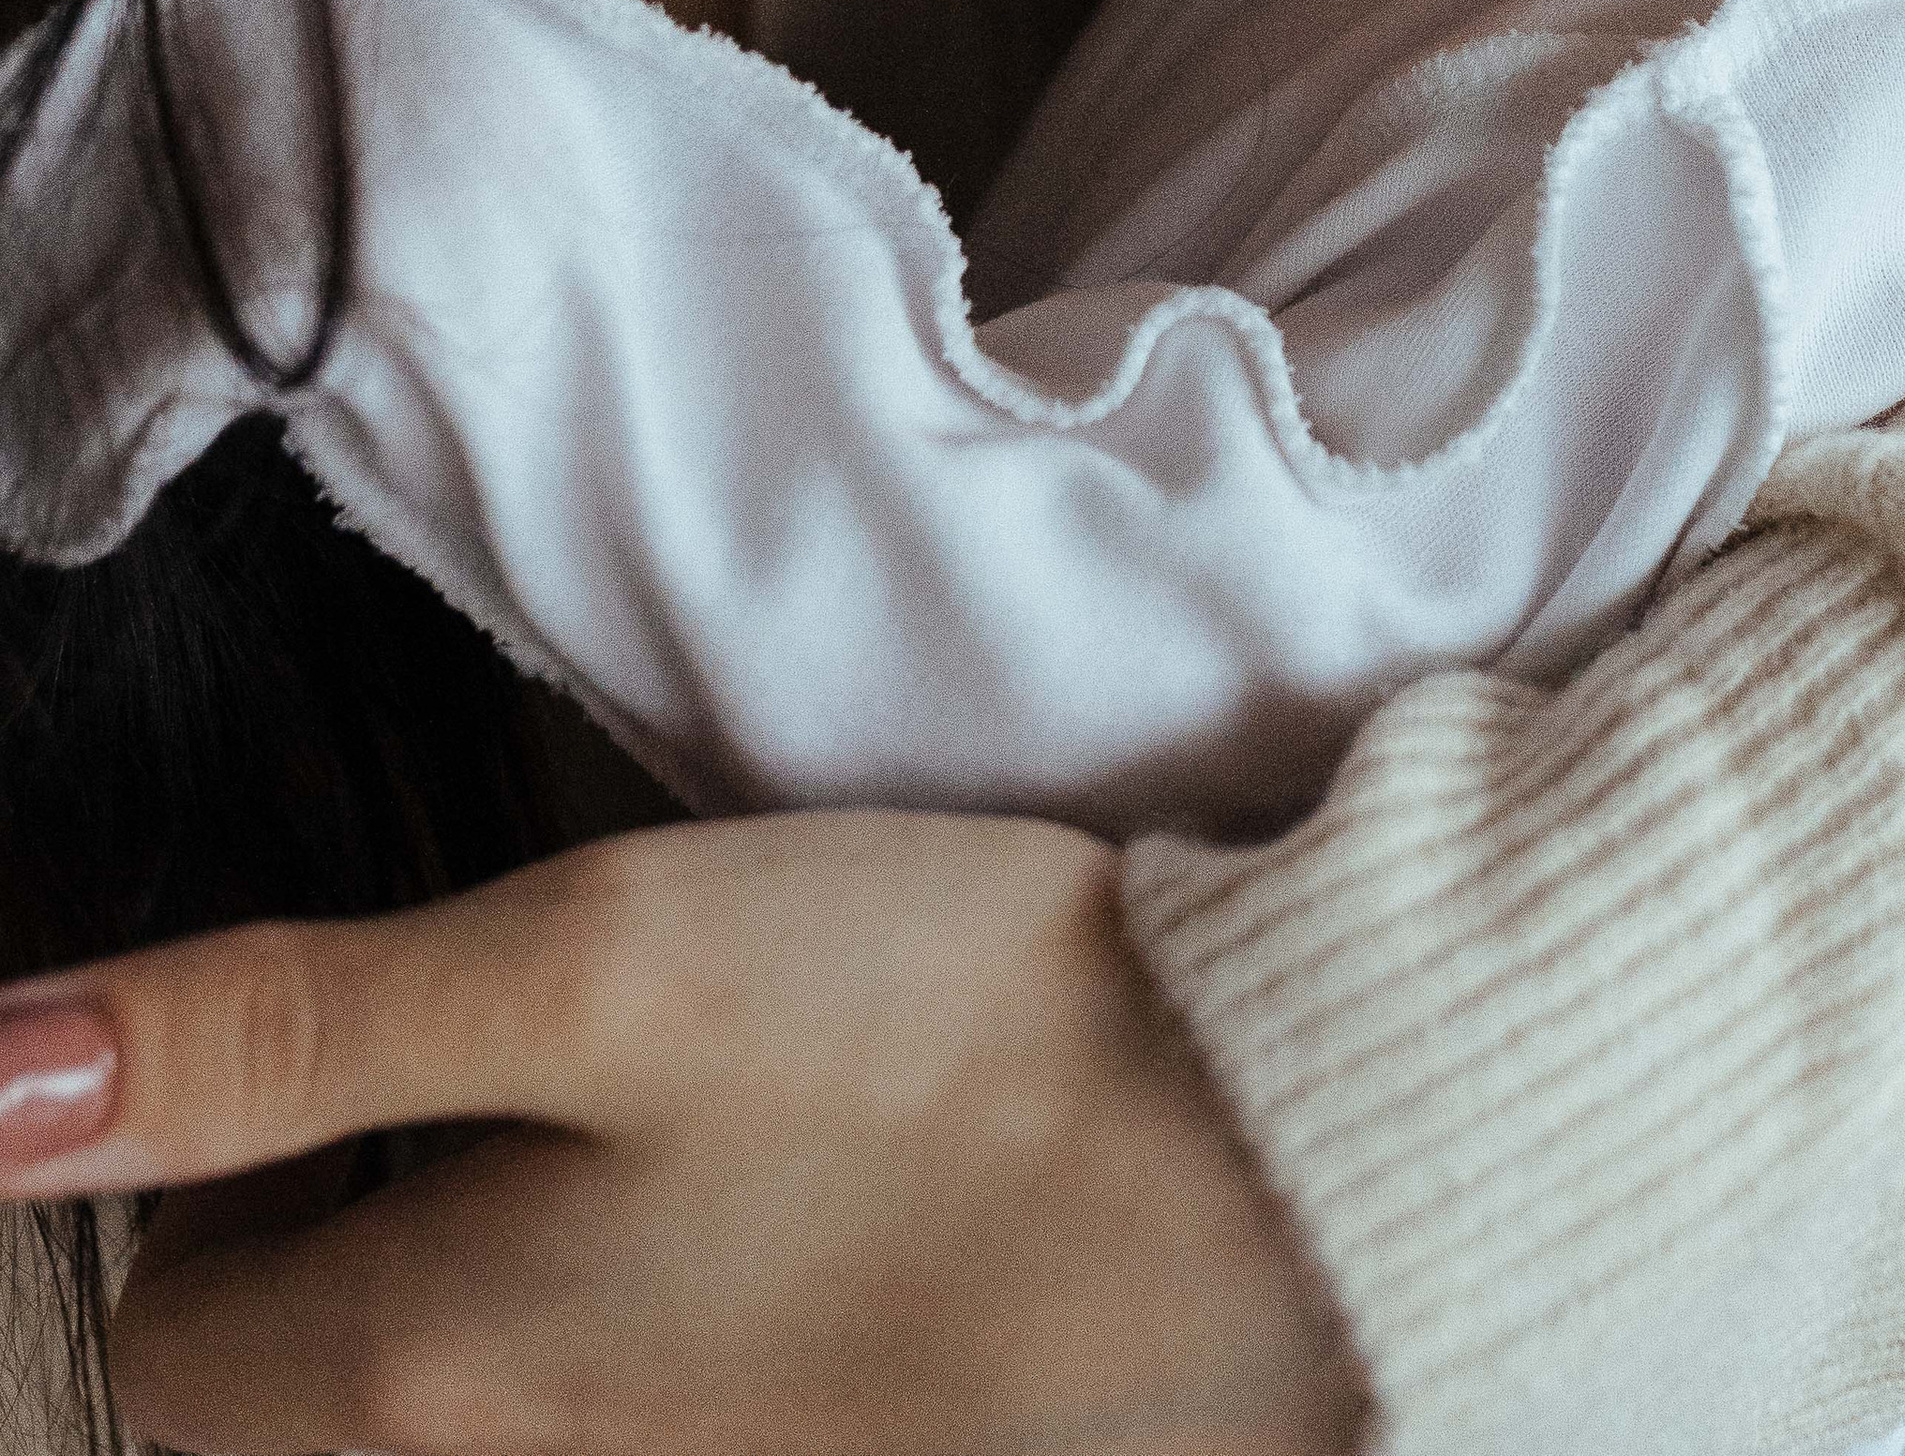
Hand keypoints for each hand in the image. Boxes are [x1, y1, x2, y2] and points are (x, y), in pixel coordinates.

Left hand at [0, 812, 1365, 1455]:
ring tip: (670, 1142)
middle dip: (348, 1257)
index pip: (163, 1347)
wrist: (1280, 1171)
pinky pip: (640, 1429)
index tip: (362, 1049)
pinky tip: (785, 1223)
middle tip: (516, 1078)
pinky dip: (658, 1341)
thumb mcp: (591, 957)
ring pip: (480, 1425)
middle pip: (309, 1412)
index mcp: (419, 1387)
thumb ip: (276, 1027)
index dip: (219, 1171)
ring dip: (510, 1296)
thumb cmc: (939, 1043)